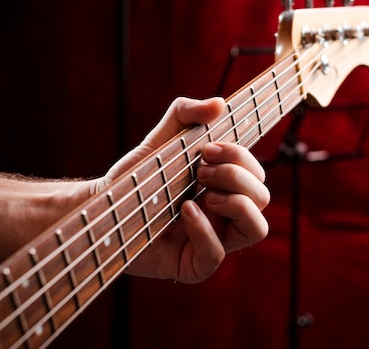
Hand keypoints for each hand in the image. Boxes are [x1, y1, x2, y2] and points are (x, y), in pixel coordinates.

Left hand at [101, 97, 269, 282]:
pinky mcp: (193, 265)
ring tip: (203, 194)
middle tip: (200, 170)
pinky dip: (204, 229)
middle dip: (235, 176)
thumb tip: (219, 103)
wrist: (105, 206)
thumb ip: (185, 114)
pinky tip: (184, 211)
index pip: (257, 173)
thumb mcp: (161, 139)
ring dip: (236, 203)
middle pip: (263, 196)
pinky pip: (216, 255)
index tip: (207, 148)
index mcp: (225, 187)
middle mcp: (225, 215)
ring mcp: (213, 241)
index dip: (241, 158)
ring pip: (258, 229)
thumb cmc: (138, 177)